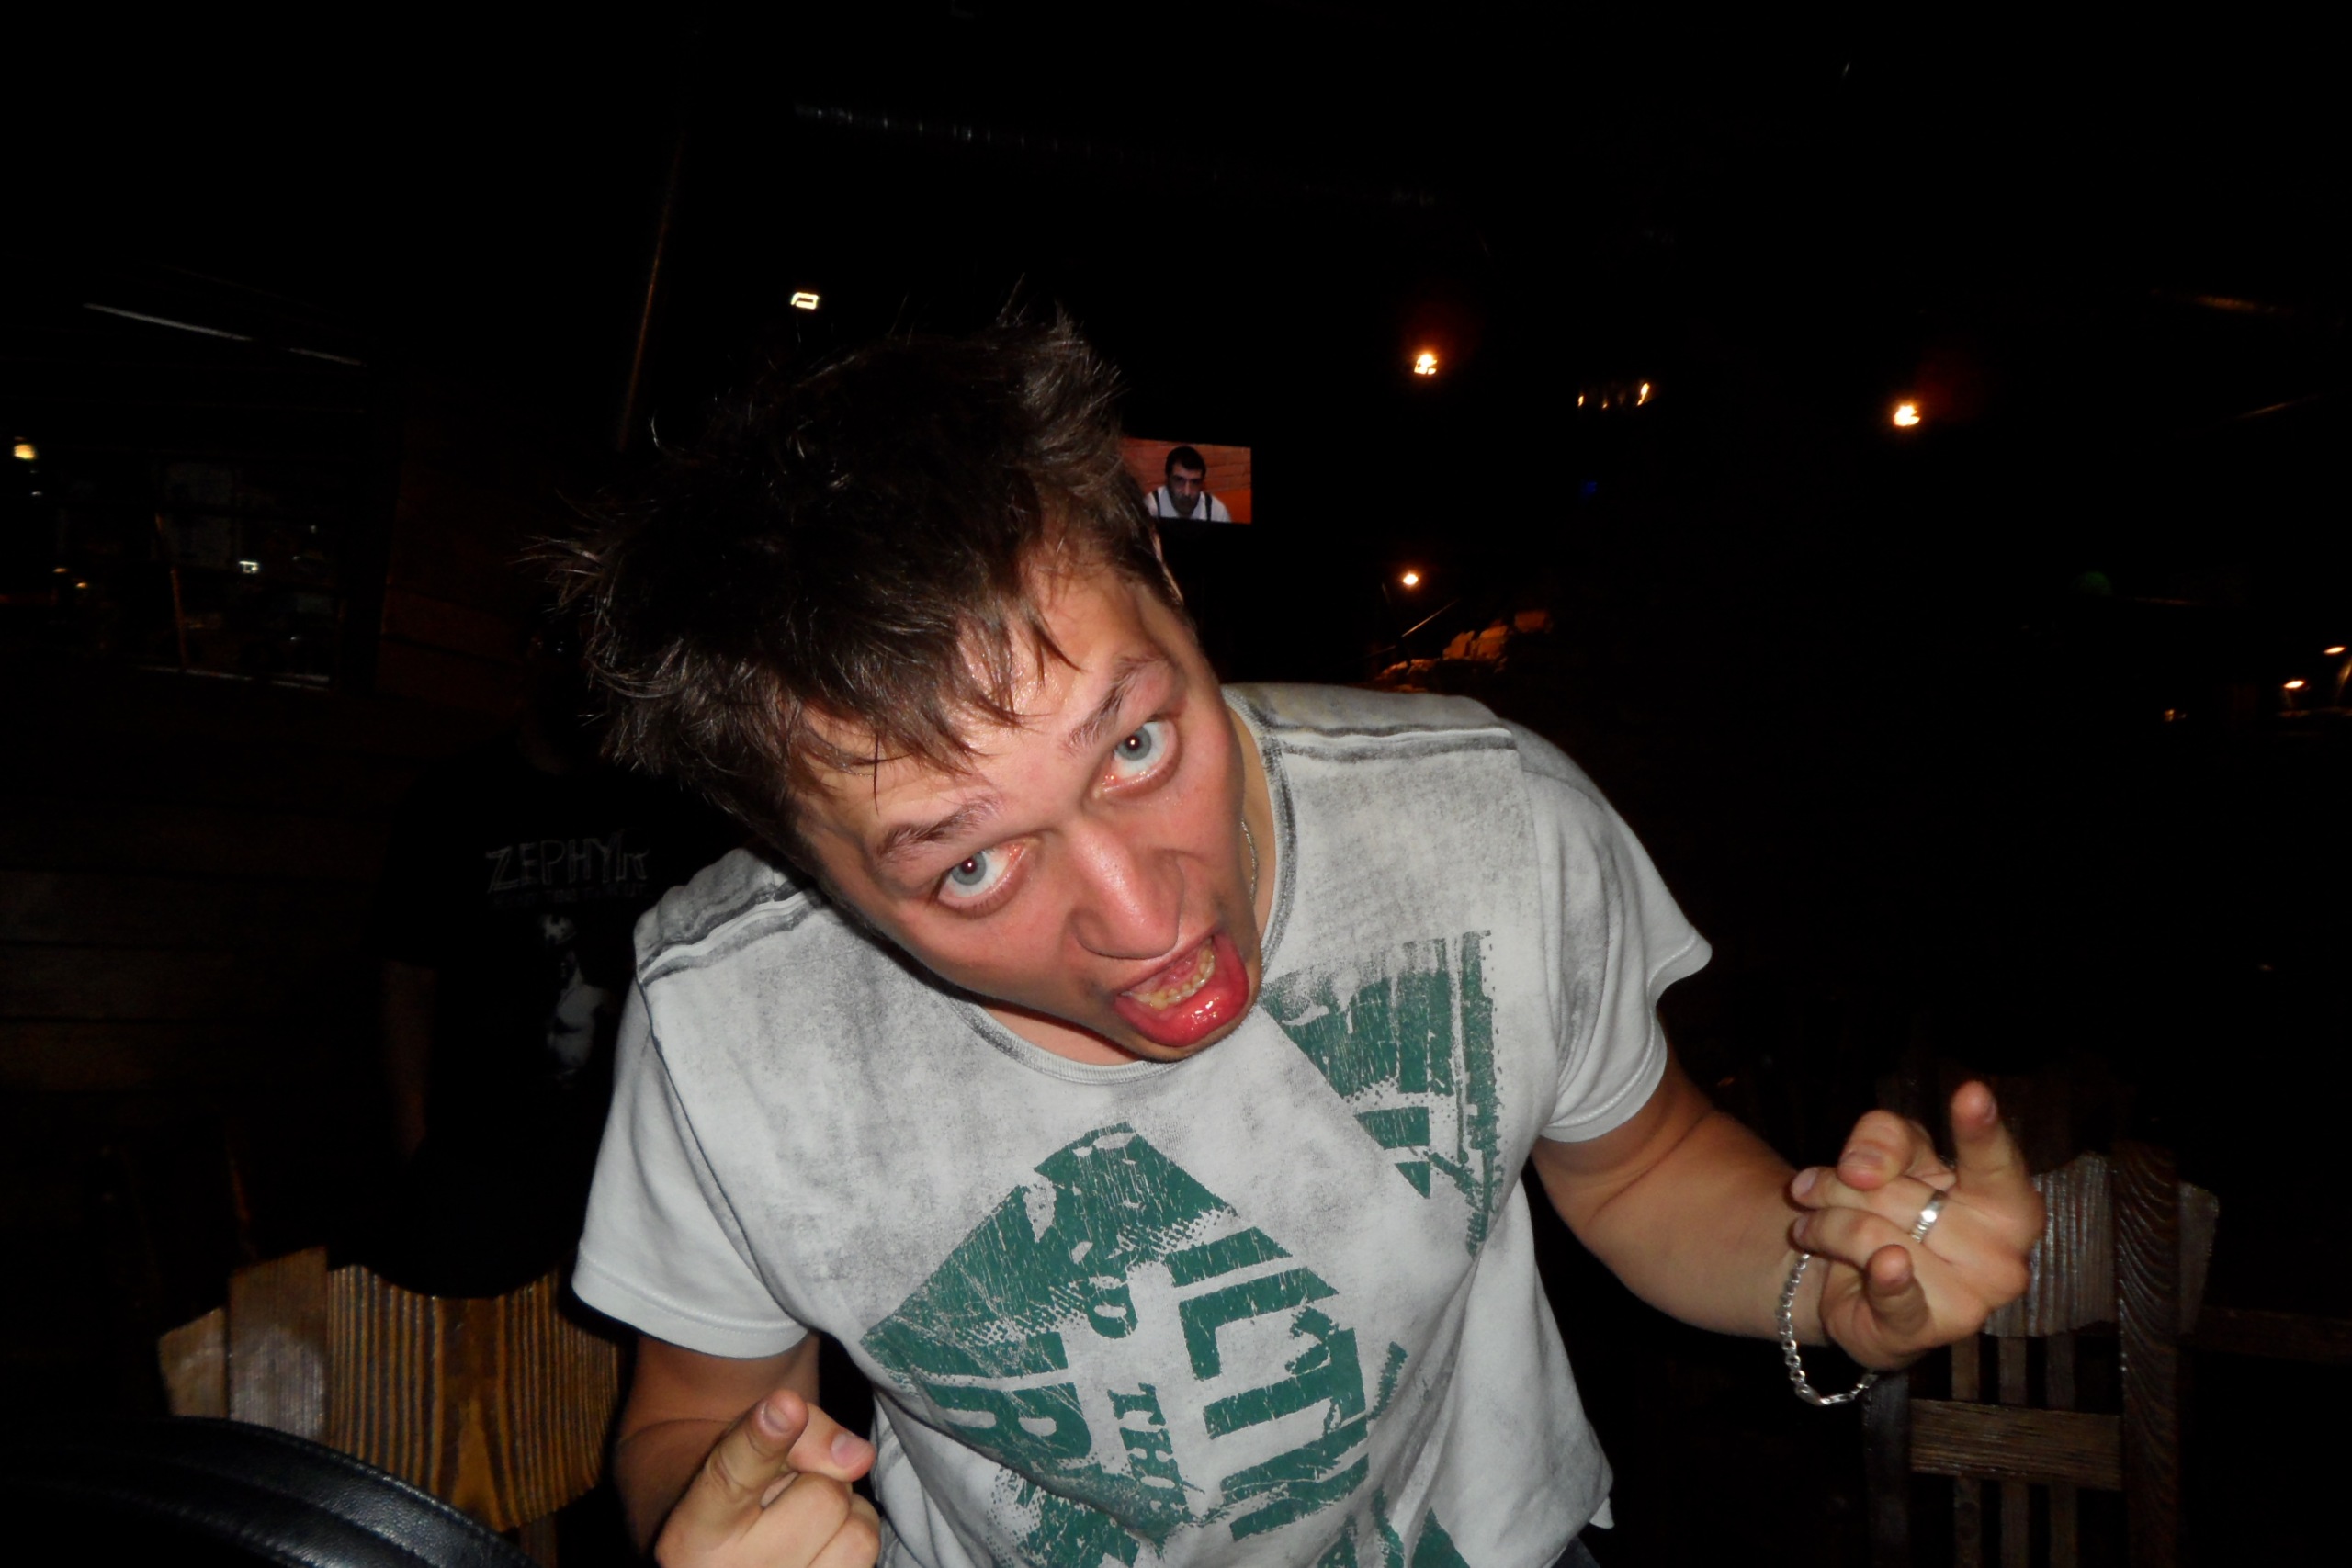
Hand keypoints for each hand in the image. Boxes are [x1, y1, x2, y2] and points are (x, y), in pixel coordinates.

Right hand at [655, 1387, 880, 1567]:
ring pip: (857, 1533)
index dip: (762, 1441)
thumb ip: (799, 1431)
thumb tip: (858, 1458)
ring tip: (804, 1518)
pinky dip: (856, 1536)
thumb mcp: (747, 1442)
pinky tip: (821, 1542)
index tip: (786, 1405)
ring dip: (844, 1513)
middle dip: (818, 1480)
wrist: (722, 1549)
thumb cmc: (738, 1484)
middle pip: (823, 1496)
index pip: (732, 1479)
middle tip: (787, 1491)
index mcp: (691, 1538)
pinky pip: (868, 1554)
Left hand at [1787, 1082, 2042, 1368]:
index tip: (1972, 1093)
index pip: (1995, 1162)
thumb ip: (1884, 1138)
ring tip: (1815, 1227)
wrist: (1852, 1281)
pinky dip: (1885, 1278)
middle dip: (1843, 1183)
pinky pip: (1900, 1295)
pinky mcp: (1933, 1331)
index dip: (1981, 1129)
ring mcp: (1976, 1300)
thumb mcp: (1889, 1153)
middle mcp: (2005, 1255)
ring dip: (1826, 1222)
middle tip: (1814, 1187)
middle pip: (1899, 1193)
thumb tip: (1864, 1168)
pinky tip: (1885, 1265)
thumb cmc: (1890, 1207)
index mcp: (2008, 1203)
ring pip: (1874, 1235)